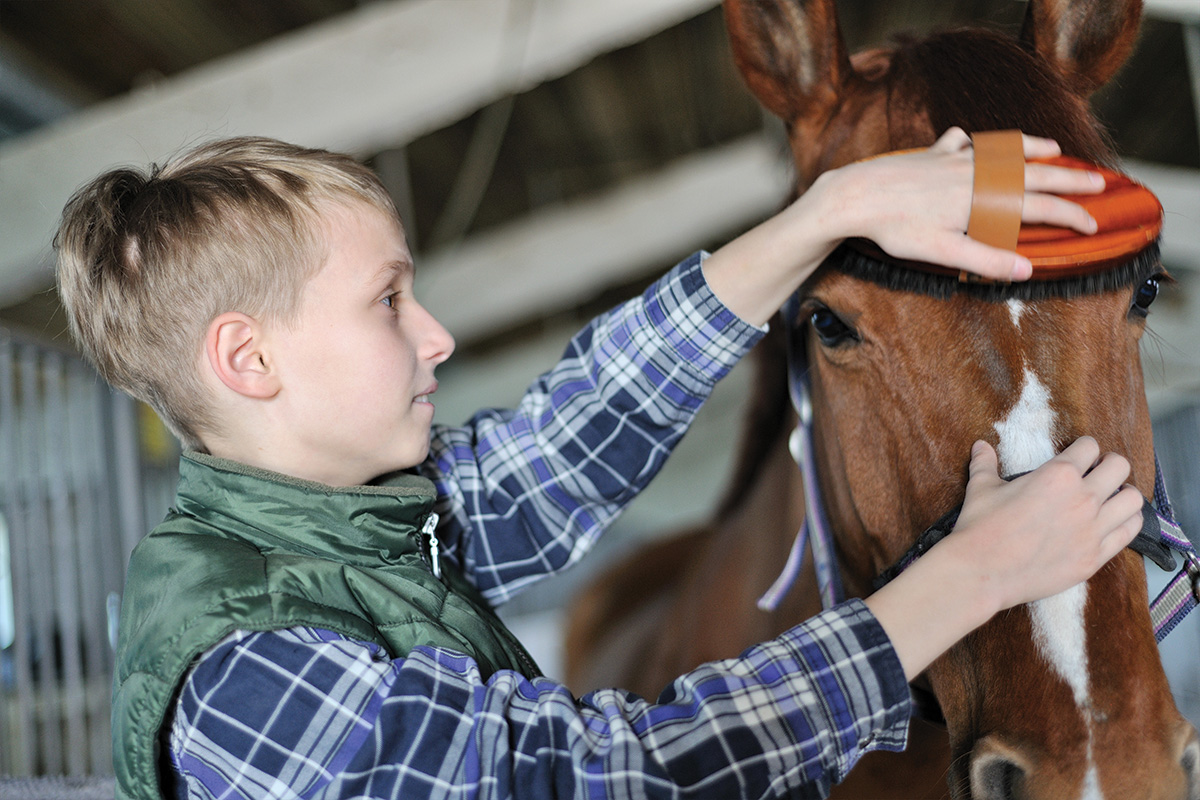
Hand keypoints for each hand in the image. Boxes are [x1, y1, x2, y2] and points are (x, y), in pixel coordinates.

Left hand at [821, 127, 1105, 280]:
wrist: (855, 195)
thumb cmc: (896, 228)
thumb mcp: (941, 252)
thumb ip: (984, 261)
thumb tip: (1027, 270)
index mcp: (982, 198)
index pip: (1038, 208)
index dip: (1070, 216)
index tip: (1093, 224)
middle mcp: (974, 173)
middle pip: (1032, 174)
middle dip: (1069, 179)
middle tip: (1100, 182)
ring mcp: (953, 159)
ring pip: (1002, 151)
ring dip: (1031, 149)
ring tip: (1054, 149)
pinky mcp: (931, 154)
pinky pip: (961, 143)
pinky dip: (973, 142)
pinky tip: (969, 141)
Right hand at [951, 437, 1143, 612]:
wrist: (982, 571)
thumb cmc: (981, 528)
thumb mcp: (981, 488)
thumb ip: (985, 464)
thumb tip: (980, 446)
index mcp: (1057, 475)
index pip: (1089, 447)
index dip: (1084, 448)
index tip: (1078, 456)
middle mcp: (1083, 498)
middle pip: (1120, 467)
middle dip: (1110, 465)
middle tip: (1098, 472)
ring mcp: (1093, 529)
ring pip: (1134, 501)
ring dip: (1124, 494)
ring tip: (1111, 498)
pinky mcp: (1095, 557)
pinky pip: (1129, 534)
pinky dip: (1125, 524)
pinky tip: (1113, 523)